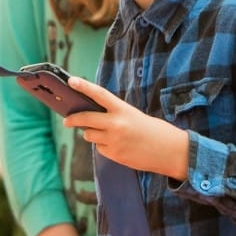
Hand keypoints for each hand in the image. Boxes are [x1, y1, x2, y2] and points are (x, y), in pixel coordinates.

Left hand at [65, 77, 189, 180]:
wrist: (169, 151)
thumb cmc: (152, 130)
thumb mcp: (133, 115)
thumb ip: (114, 115)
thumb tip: (91, 118)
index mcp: (123, 109)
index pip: (99, 94)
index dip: (84, 86)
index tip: (71, 81)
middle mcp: (116, 124)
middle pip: (85, 118)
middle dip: (72, 119)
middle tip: (66, 120)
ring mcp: (113, 140)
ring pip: (89, 135)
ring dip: (92, 133)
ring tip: (108, 134)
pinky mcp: (114, 155)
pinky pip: (99, 148)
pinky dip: (104, 146)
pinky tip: (118, 146)